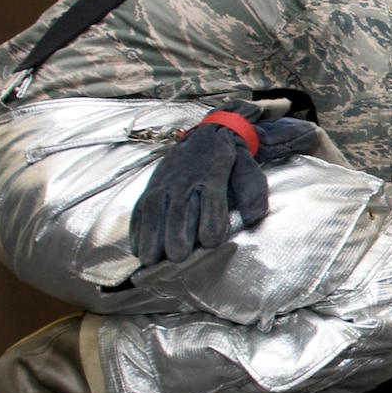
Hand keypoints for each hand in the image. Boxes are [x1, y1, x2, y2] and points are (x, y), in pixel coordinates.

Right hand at [130, 102, 318, 266]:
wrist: (210, 133)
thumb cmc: (232, 161)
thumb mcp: (249, 170)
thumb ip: (252, 193)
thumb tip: (254, 218)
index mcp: (213, 176)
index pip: (211, 202)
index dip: (210, 223)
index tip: (210, 242)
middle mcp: (186, 180)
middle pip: (179, 210)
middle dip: (176, 234)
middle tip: (177, 256)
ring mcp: (166, 183)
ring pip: (156, 210)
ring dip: (151, 235)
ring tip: (150, 259)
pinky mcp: (152, 187)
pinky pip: (141, 208)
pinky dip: (137, 228)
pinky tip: (137, 247)